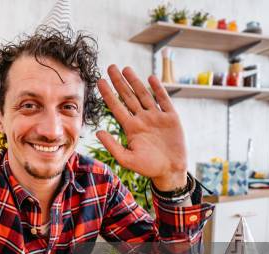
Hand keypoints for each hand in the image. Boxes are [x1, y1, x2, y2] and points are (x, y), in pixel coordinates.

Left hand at [96, 65, 186, 190]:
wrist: (170, 171)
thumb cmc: (148, 167)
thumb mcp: (126, 159)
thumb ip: (112, 145)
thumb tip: (97, 132)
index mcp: (130, 128)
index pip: (116, 107)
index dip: (108, 94)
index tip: (99, 81)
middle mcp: (142, 119)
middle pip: (128, 97)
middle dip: (119, 82)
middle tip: (110, 67)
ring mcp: (156, 117)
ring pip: (144, 95)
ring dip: (135, 82)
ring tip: (126, 69)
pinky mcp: (171, 118)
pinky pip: (163, 100)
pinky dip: (158, 89)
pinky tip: (151, 78)